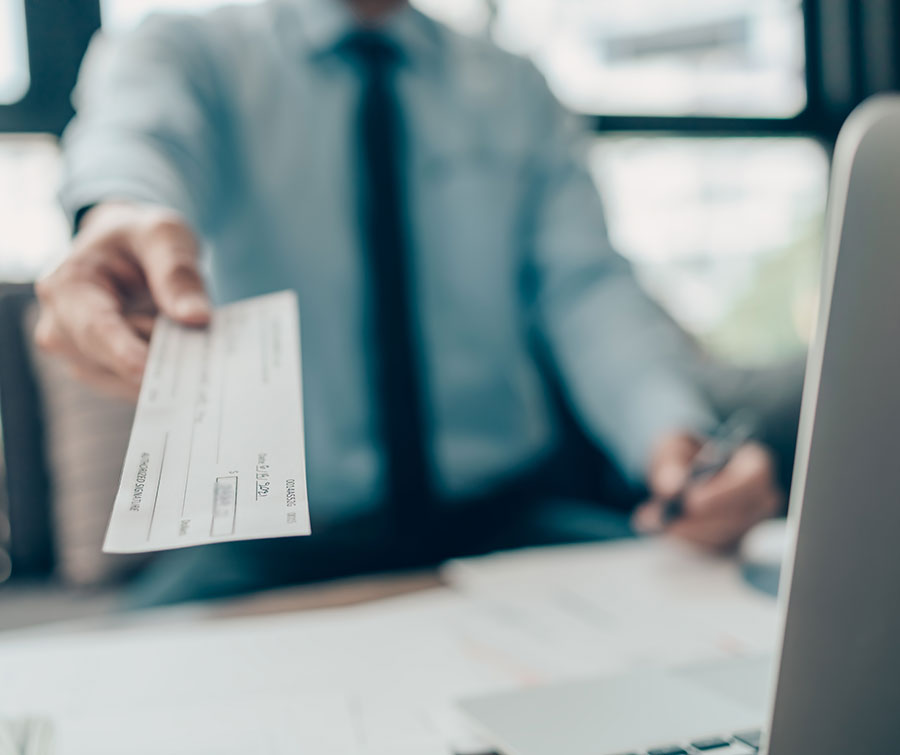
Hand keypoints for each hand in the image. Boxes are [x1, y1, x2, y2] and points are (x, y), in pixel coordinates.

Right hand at [35, 201, 209, 398]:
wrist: (127, 249)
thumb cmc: (140, 237)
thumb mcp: (164, 235)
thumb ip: (177, 272)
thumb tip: (196, 317)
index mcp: (67, 287)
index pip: (94, 327)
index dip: (121, 351)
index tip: (147, 370)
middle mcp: (61, 328)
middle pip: (112, 361)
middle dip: (157, 355)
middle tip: (198, 339)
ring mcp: (79, 357)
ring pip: (127, 381)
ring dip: (162, 364)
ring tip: (183, 332)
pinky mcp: (101, 373)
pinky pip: (135, 387)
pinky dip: (163, 375)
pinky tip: (184, 353)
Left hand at [632, 431, 782, 549]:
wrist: (684, 473)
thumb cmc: (686, 455)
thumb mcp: (673, 447)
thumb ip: (671, 462)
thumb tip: (672, 487)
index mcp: (754, 463)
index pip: (754, 479)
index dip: (725, 494)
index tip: (691, 502)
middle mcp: (760, 496)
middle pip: (740, 515)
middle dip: (700, 521)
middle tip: (665, 519)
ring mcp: (750, 523)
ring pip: (725, 536)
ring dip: (688, 532)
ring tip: (652, 519)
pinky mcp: (734, 541)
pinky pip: (714, 548)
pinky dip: (686, 540)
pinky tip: (660, 526)